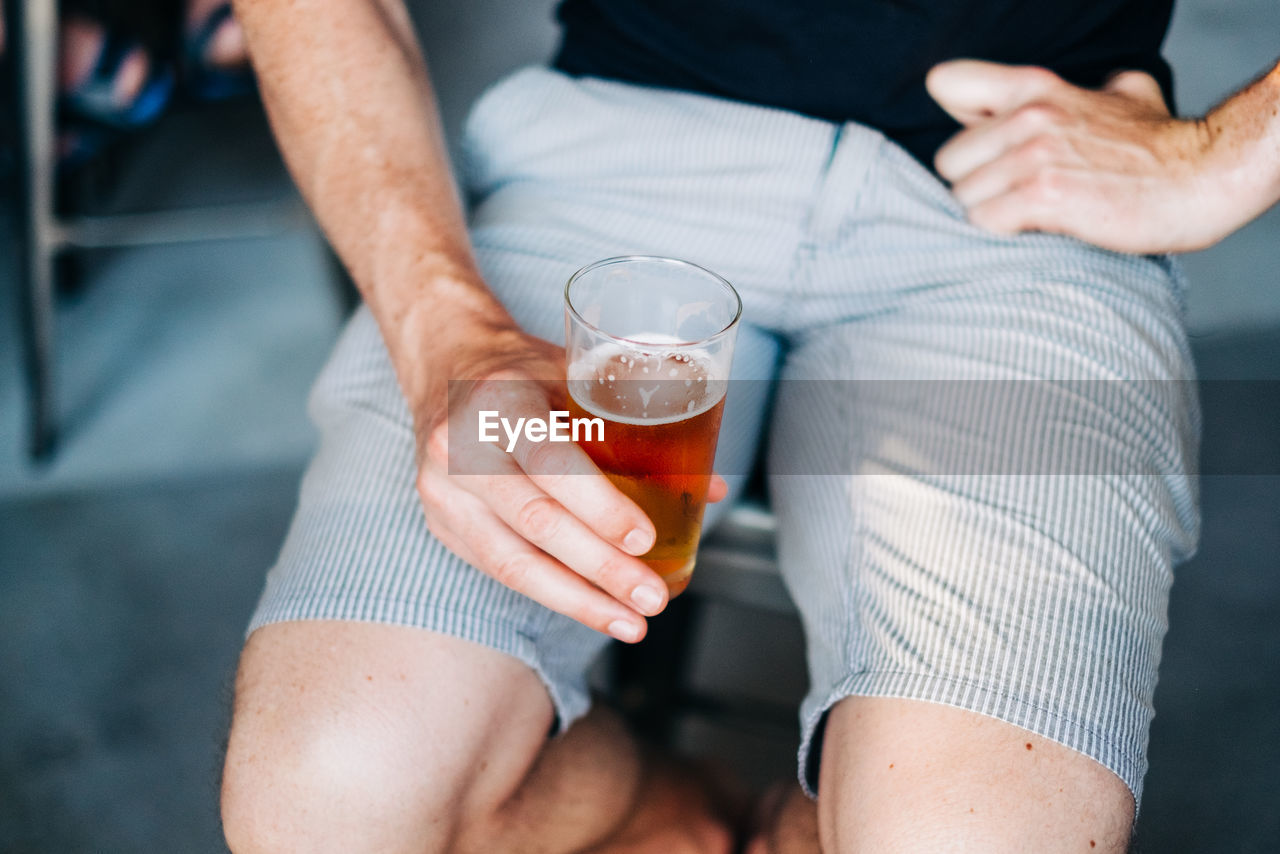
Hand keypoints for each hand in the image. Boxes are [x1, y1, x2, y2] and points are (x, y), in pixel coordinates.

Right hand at [412, 327, 726, 642]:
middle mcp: (461, 447)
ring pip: (512, 562)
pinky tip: (592, 607)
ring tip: (629, 622)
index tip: (645, 538)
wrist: (446, 365)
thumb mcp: (576, 375)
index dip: (600, 507)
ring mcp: (444, 491)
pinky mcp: (442, 524)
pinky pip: (500, 570)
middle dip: (601, 568)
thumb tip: (710, 488)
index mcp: (501, 400)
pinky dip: (552, 593)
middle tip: (650, 597)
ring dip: (578, 600)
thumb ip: (639, 427)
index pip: (551, 462)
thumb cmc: (524, 373)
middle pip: (536, 522)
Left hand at [927, 60, 1237, 253]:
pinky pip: (985, 223)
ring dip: (992, 214)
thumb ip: (1092, 90)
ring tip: (1031, 216)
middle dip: (976, 185)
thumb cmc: (1162, 147)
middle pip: (949, 162)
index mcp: (1036, 88)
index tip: (984, 149)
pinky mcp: (1044, 197)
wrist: (1203, 179)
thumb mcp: (1124, 94)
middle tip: (1014, 196)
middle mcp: (1029, 116)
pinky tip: (1037, 231)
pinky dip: (1003, 234)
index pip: (948, 83)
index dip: (958, 123)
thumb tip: (1101, 87)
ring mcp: (1034, 156)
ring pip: (964, 199)